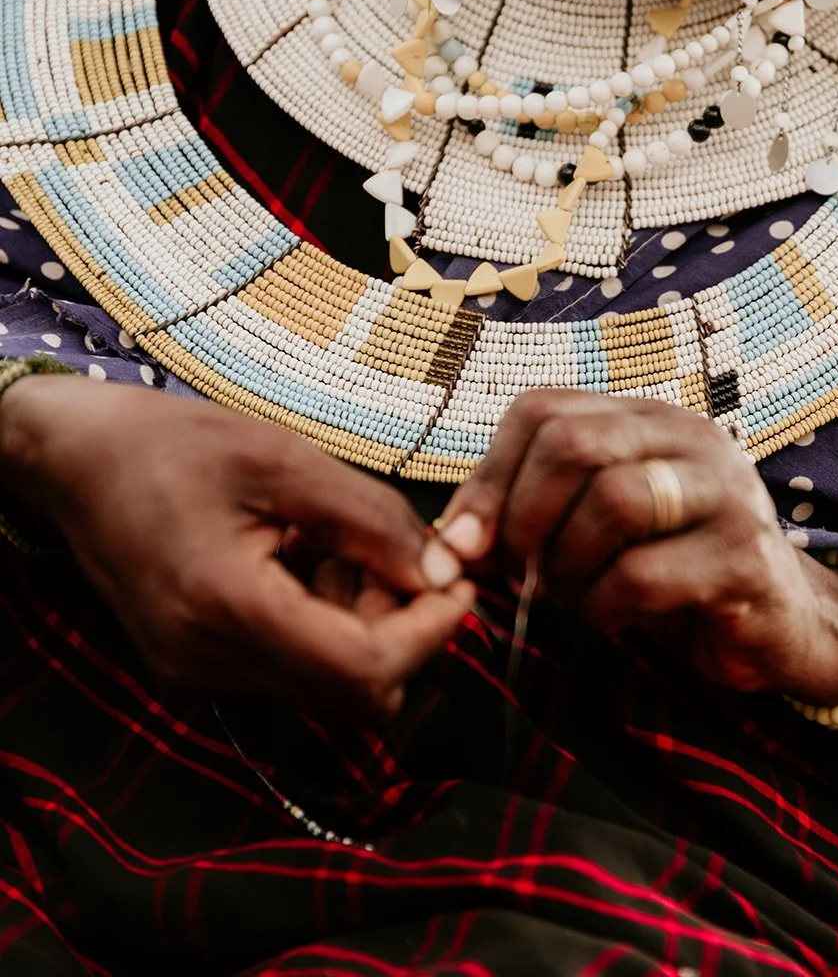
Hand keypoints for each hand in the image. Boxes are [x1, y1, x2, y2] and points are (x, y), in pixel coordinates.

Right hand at [0, 377, 473, 716]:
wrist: (78, 459)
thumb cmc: (176, 444)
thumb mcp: (285, 461)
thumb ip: (370, 520)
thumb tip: (442, 570)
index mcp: (229, 608)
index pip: (363, 669)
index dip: (428, 634)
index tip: (460, 582)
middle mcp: (210, 661)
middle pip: (349, 692)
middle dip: (400, 632)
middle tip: (409, 557)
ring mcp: (198, 671)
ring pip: (322, 686)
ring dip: (362, 628)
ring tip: (349, 546)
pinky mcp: (195, 664)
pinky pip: (286, 669)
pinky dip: (322, 627)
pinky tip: (312, 560)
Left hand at [436, 391, 837, 703]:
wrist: (783, 627)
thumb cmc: (671, 575)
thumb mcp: (593, 533)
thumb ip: (528, 521)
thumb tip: (449, 546)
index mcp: (646, 418)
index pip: (542, 409)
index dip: (489, 474)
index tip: (466, 541)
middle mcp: (689, 437)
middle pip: (573, 442)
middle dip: (522, 517)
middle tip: (517, 572)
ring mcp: (725, 492)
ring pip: (612, 502)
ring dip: (569, 565)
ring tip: (574, 596)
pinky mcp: (745, 557)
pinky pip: (644, 574)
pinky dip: (606, 607)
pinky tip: (613, 619)